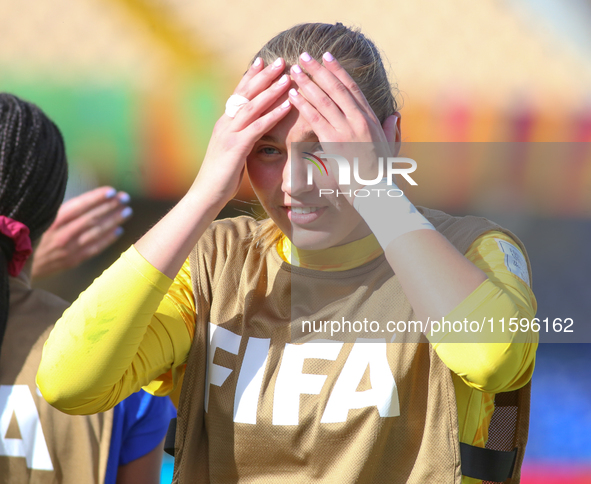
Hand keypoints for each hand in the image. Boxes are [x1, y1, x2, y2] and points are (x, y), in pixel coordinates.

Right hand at [32, 187, 131, 278]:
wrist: (20, 263)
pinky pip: (94, 248)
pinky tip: (119, 231)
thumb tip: (89, 197)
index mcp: (52, 219)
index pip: (78, 205)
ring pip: (95, 232)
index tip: (111, 191)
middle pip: (91, 218)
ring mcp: (68, 248)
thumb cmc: (36, 234)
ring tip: (127, 212)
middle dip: (110, 206)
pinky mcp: (72, 260)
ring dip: (114, 221)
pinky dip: (108, 239)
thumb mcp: (44, 218)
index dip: (96, 197)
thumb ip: (64, 210)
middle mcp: (60, 233)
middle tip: (125, 198)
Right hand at [192, 57, 292, 207]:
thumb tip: (253, 134)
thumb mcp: (232, 153)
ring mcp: (229, 134)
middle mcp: (225, 124)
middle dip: (264, 75)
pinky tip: (287, 106)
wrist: (206, 194)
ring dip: (271, 90)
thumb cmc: (221, 178)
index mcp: (224, 124)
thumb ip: (241, 140)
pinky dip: (273, 114)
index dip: (251, 77)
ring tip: (287, 77)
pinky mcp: (235, 147)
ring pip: (252, 106)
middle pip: (246, 94)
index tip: (263, 61)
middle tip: (280, 60)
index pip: (238, 94)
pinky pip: (257, 127)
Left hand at [287, 52, 399, 197]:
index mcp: (371, 118)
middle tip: (304, 56)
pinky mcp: (334, 142)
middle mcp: (359, 120)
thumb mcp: (391, 148)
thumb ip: (392, 130)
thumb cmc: (381, 173)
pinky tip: (292, 94)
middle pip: (336, 89)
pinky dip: (303, 105)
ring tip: (293, 71)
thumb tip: (394, 116)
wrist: (375, 191)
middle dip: (319, 70)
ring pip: (324, 100)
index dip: (338, 71)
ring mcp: (347, 130)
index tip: (327, 57)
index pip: (352, 88)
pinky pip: (315, 119)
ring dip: (307, 83)